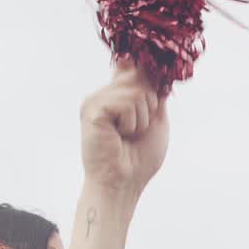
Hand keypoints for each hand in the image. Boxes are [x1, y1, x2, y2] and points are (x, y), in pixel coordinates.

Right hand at [79, 61, 169, 198]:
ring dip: (141, 119)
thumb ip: (154, 92)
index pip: (133, 67)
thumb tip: (153, 67)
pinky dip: (131, 122)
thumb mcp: (156, 118)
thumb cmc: (140, 157)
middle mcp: (104, 94)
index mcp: (117, 96)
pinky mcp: (92, 109)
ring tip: (127, 134)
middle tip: (137, 130)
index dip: (147, 74)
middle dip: (150, 106)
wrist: (126, 181)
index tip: (154, 91)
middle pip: (140, 77)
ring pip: (136, 91)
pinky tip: (119, 135)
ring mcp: (96, 100)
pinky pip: (126, 103)